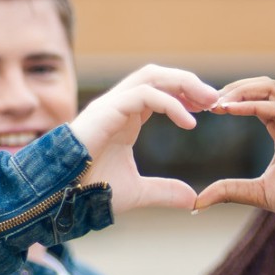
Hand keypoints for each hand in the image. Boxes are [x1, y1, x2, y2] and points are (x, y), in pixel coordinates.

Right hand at [68, 64, 218, 212]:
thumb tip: (192, 199)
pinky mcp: (106, 110)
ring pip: (151, 76)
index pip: (159, 91)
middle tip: (215, 99)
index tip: (209, 108)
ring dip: (183, 83)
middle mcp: (118, 105)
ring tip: (208, 102)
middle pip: (158, 75)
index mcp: (125, 117)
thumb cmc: (88, 191)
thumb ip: (164, 192)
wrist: (59, 197)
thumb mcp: (137, 193)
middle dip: (188, 82)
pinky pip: (144, 95)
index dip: (185, 95)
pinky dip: (170, 103)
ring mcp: (110, 105)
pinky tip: (190, 122)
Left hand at [194, 76, 274, 242]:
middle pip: (260, 87)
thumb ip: (231, 191)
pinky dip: (251, 105)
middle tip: (203, 102)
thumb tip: (198, 200)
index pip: (254, 100)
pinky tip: (229, 110)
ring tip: (216, 103)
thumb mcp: (260, 194)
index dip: (229, 100)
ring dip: (239, 90)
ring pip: (269, 88)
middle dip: (231, 89)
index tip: (203, 111)